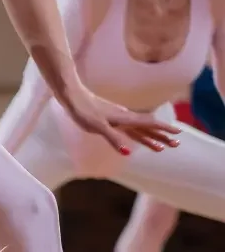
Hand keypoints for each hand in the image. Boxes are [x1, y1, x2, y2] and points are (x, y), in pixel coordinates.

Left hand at [63, 84, 180, 154]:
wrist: (74, 98)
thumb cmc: (84, 112)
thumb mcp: (98, 127)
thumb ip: (113, 138)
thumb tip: (127, 152)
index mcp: (125, 119)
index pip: (149, 125)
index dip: (163, 129)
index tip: (178, 134)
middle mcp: (125, 118)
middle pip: (148, 128)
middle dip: (162, 136)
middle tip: (176, 144)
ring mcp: (119, 119)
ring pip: (140, 130)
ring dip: (152, 138)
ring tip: (162, 147)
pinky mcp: (112, 120)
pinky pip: (130, 129)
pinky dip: (139, 135)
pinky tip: (140, 139)